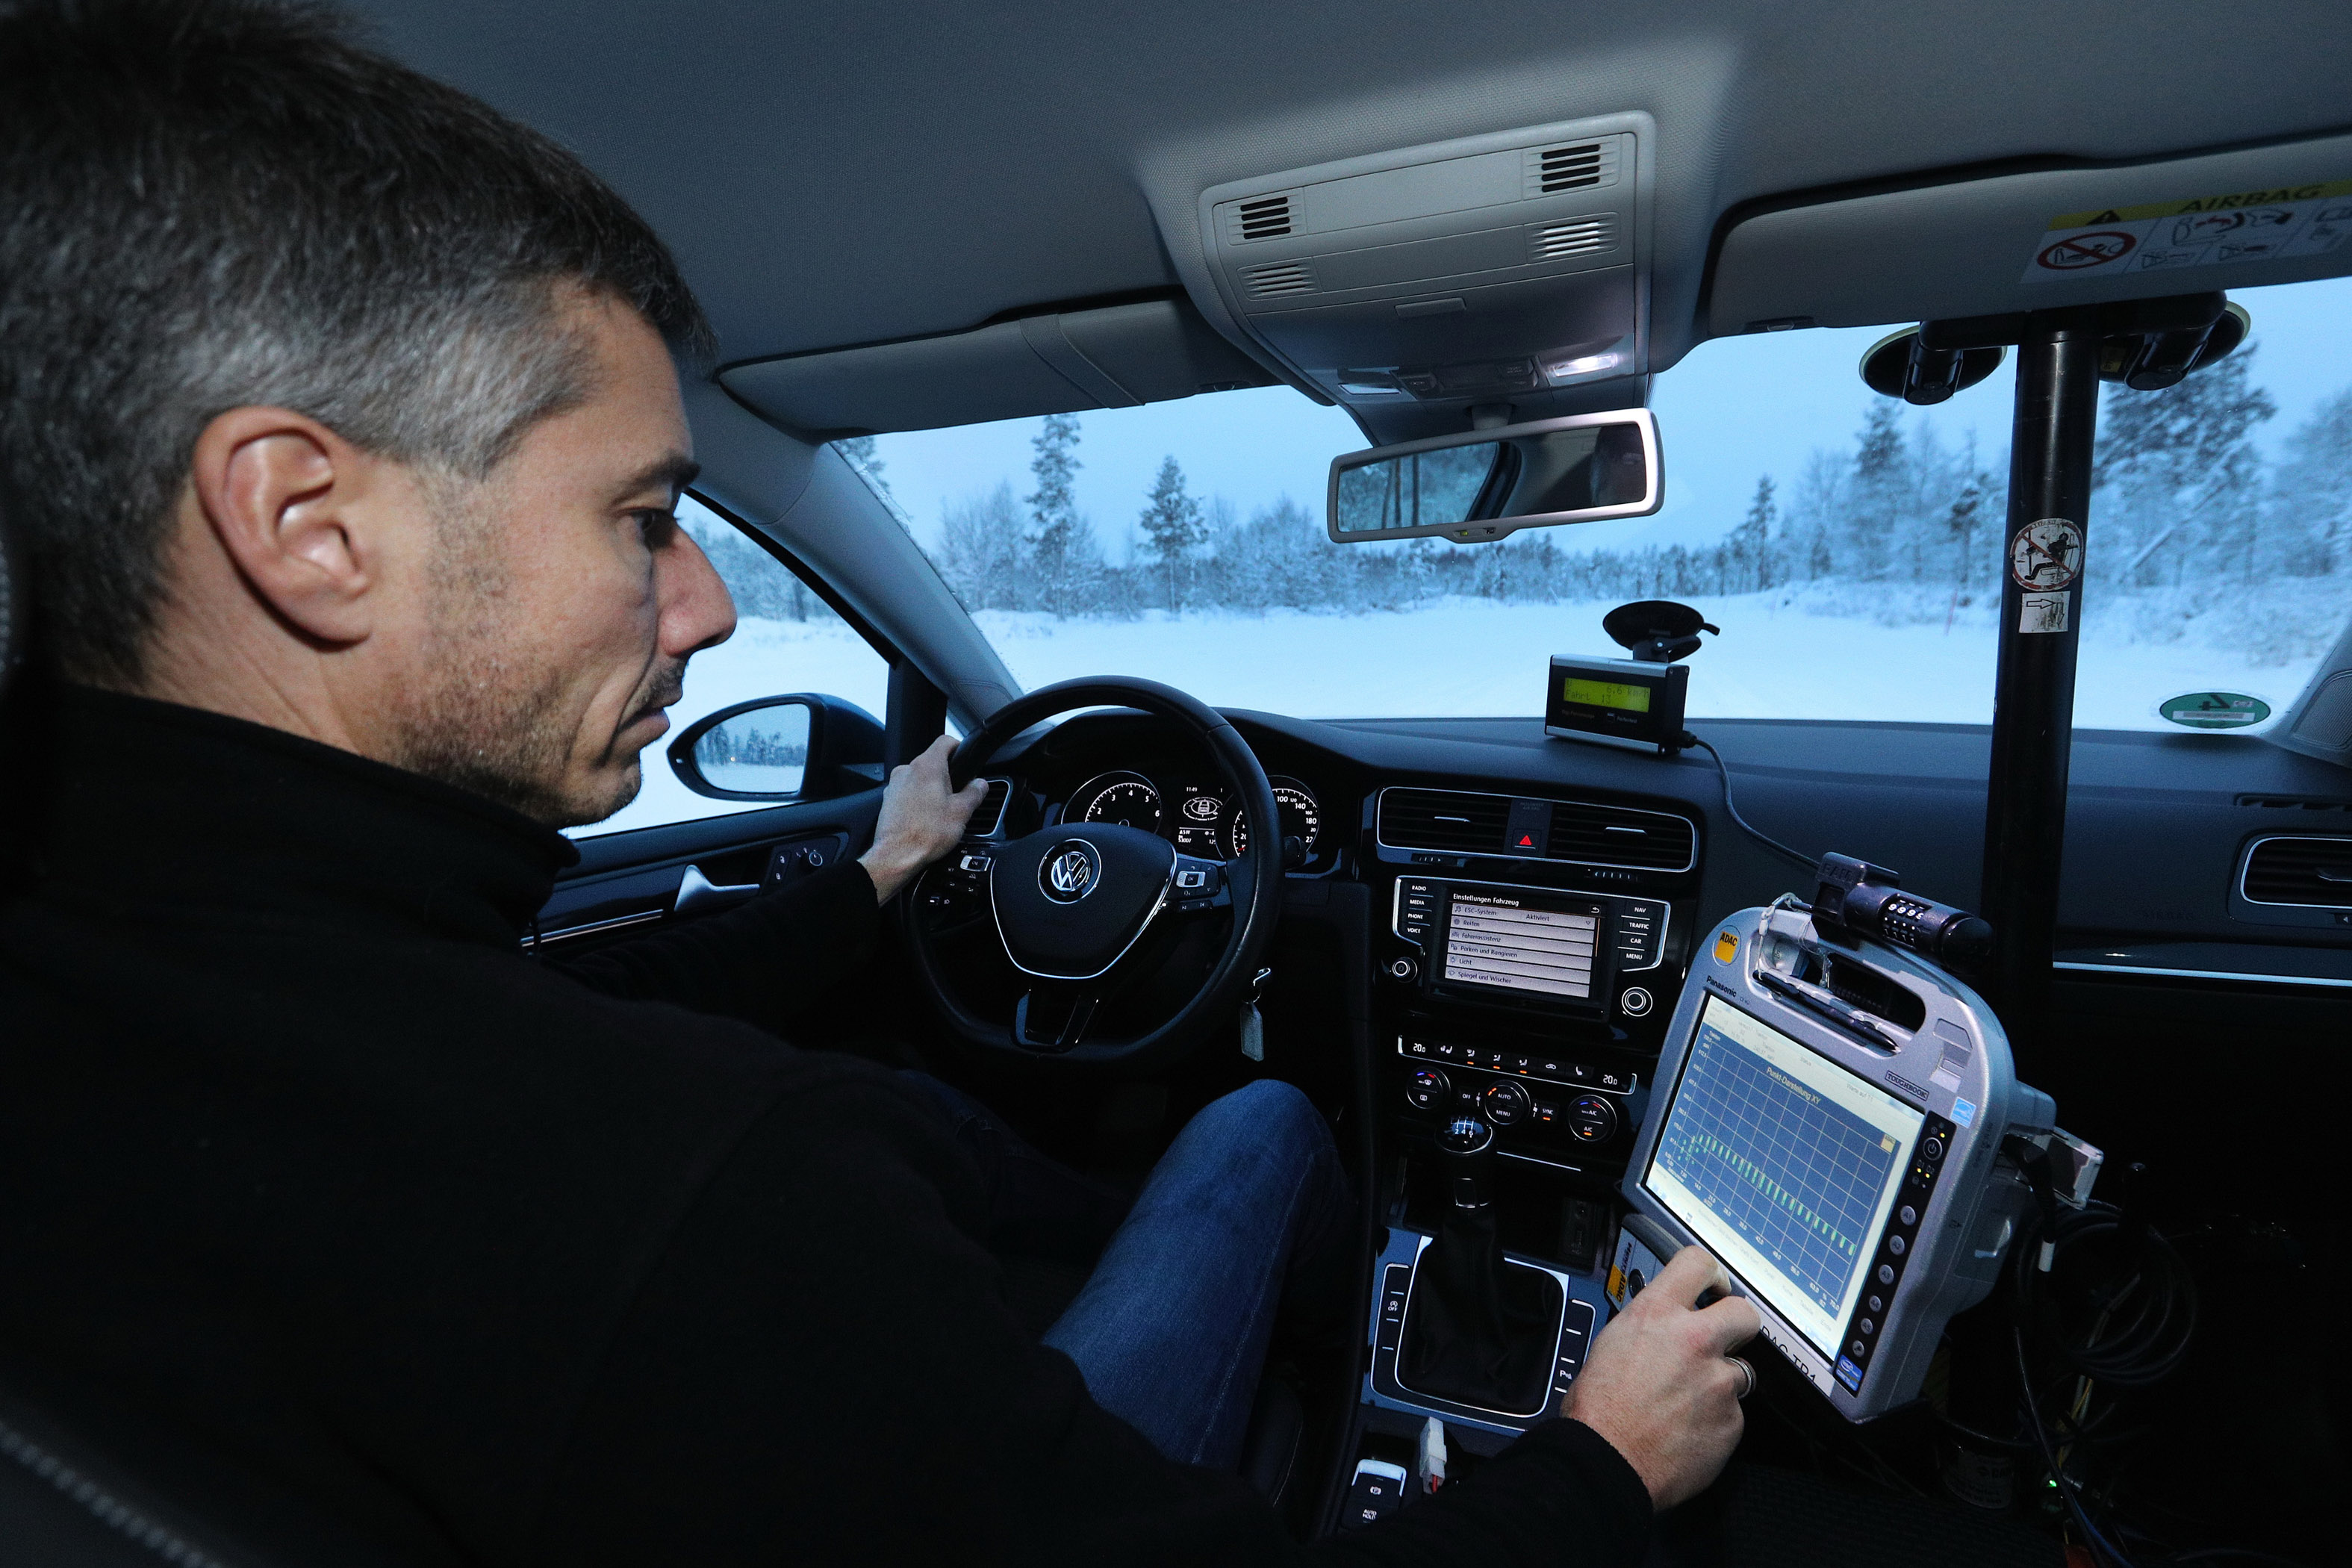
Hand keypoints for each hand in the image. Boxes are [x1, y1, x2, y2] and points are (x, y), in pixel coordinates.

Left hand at [859, 735, 989, 904]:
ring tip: (941, 812)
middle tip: (958, 795)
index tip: (965, 759)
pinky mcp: (889, 800)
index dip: (959, 747)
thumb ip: (974, 793)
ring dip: (931, 789)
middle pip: (933, 761)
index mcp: (928, 766)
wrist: (896, 856)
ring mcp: (895, 785)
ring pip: (919, 778)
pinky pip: (908, 793)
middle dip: (947, 775)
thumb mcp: (961, 813)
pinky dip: (918, 800)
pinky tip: (926, 819)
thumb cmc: (925, 834)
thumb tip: (980, 784)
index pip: (945, 741)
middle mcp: (908, 770)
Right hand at [1560, 1244, 1760, 1509]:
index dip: (1710, 1274)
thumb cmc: (1597, 1411)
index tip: (1713, 1285)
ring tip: (1687, 1402)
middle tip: (1721, 1338)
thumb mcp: (1611, 1344)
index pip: (1698, 1263)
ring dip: (1720, 1382)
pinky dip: (1716, 1419)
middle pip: (1744, 1312)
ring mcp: (1717, 1381)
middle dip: (1736, 1323)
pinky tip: (1689, 1428)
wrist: (1606, 1463)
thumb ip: (1649, 1329)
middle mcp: (1693, 1340)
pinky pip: (1734, 1412)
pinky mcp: (1732, 1419)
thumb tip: (1662, 1329)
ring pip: (1739, 1370)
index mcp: (1656, 1315)